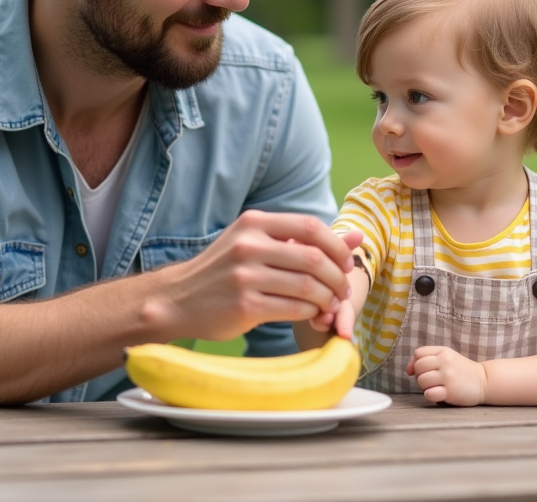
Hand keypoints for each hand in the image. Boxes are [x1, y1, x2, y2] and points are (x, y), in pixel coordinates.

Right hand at [158, 211, 361, 341]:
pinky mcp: (244, 306)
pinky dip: (310, 312)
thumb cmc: (224, 270)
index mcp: (254, 223)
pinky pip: (294, 309)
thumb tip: (358, 237)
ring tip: (329, 304)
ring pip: (308, 286)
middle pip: (314, 258)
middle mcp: (248, 245)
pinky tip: (310, 314)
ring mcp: (245, 276)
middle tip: (342, 289)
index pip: (310, 227)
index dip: (336, 246)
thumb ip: (304, 240)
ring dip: (327, 298)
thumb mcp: (257, 243)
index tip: (344, 263)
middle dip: (337, 276)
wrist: (178, 299)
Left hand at [407, 345, 486, 405]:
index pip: (418, 353)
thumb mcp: (447, 358)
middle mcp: (445, 362)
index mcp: (443, 351)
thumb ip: (428, 359)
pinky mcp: (450, 391)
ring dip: (425, 387)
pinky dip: (430, 395)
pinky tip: (438, 394)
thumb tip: (408, 370)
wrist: (485, 382)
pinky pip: (429, 393)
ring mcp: (448, 376)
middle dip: (420, 375)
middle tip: (431, 380)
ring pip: (421, 380)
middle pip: (418, 367)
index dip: (416, 363)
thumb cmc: (462, 370)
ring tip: (436, 387)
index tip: (422, 371)